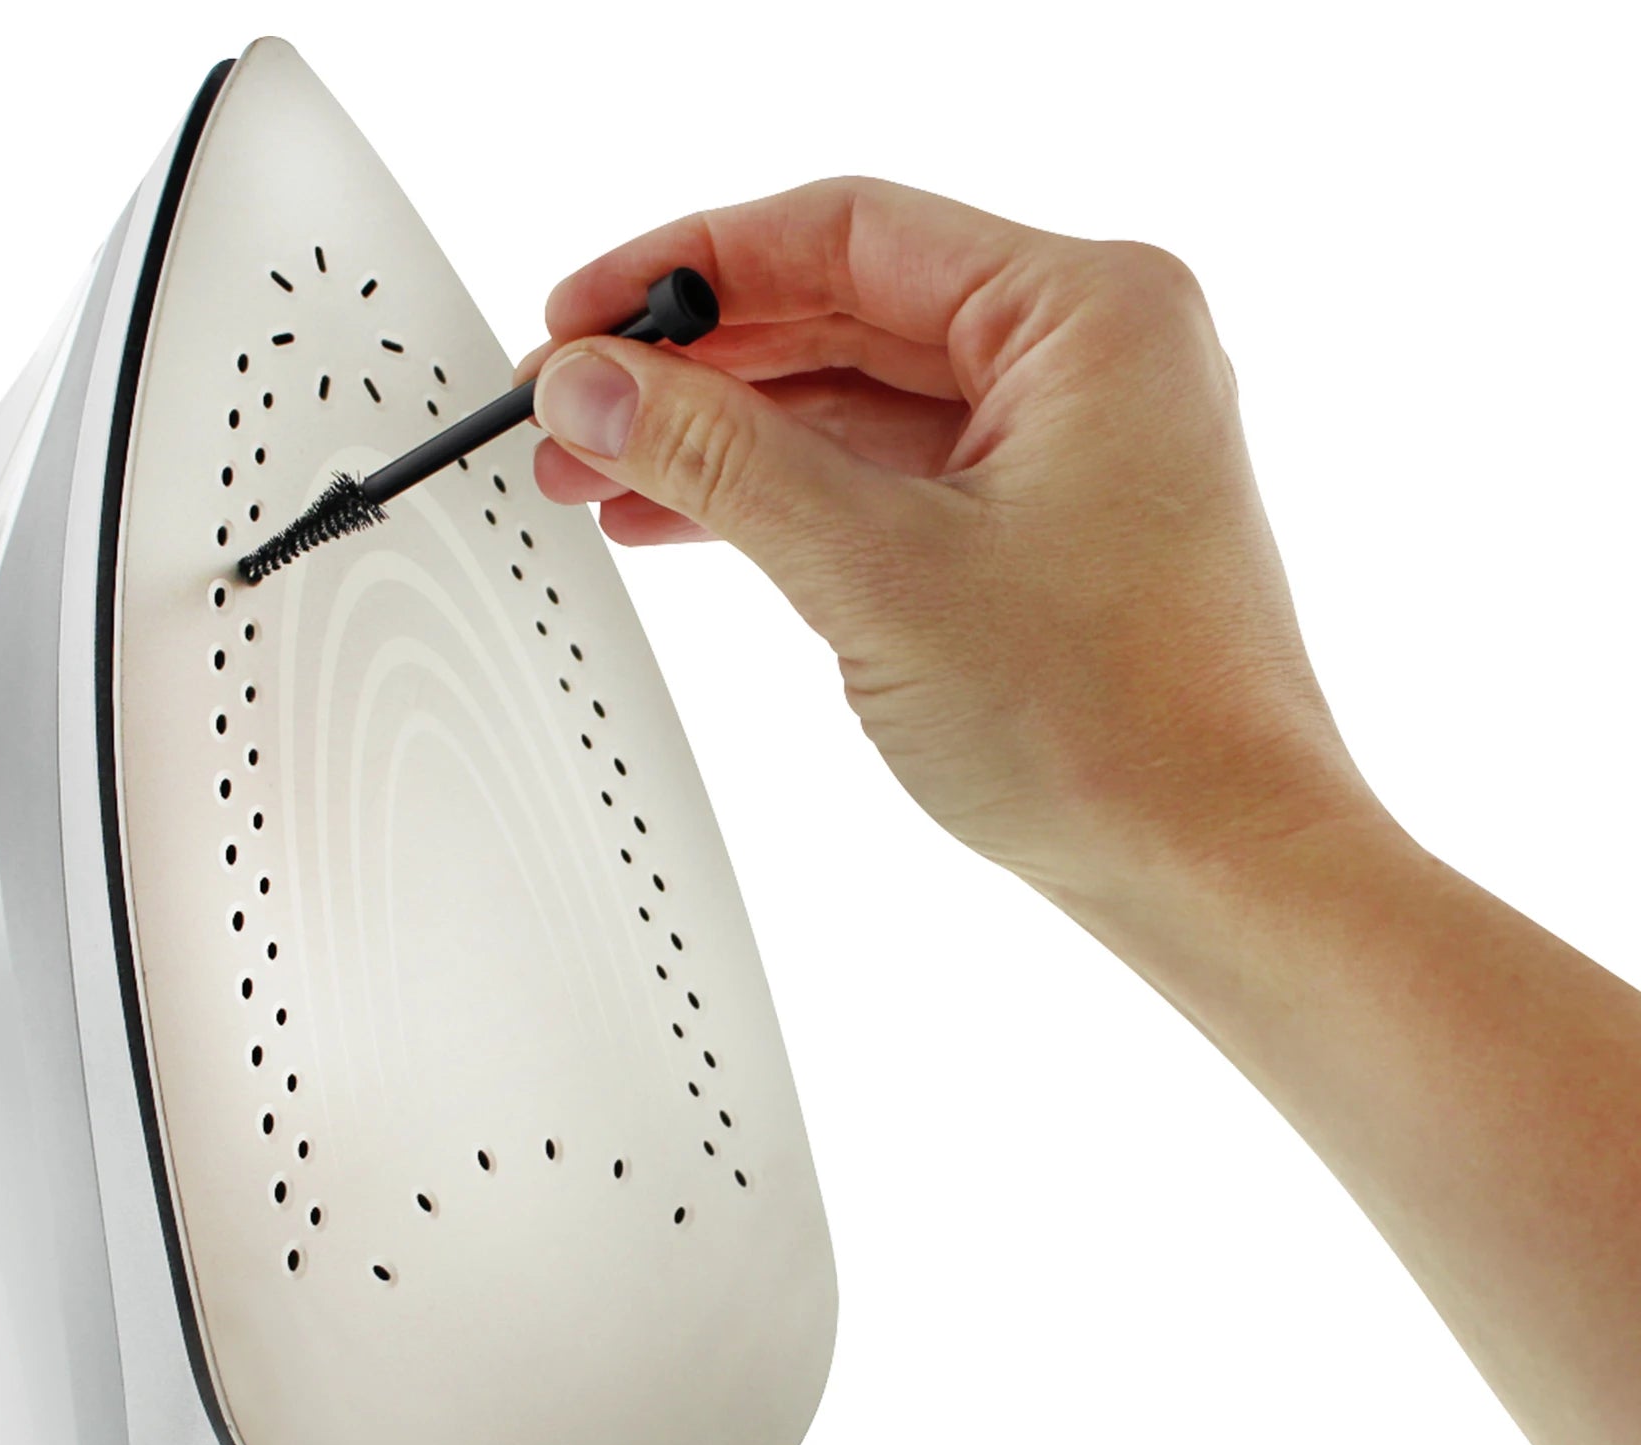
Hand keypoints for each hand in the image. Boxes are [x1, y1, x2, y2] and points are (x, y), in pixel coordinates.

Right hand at [516, 176, 1383, 910]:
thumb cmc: (1120, 732)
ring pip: (858, 402)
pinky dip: (790, 497)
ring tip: (604, 475)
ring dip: (728, 437)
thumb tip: (597, 387)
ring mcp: (1071, 451)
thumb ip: (720, 460)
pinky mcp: (1044, 534)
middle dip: (696, 364)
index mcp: (1089, 313)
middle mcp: (1091, 362)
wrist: (1212, 870)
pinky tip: (694, 518)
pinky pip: (888, 478)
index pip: (844, 231)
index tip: (584, 315)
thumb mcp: (878, 572)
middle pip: (845, 310)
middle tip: (574, 408)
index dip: (690, 266)